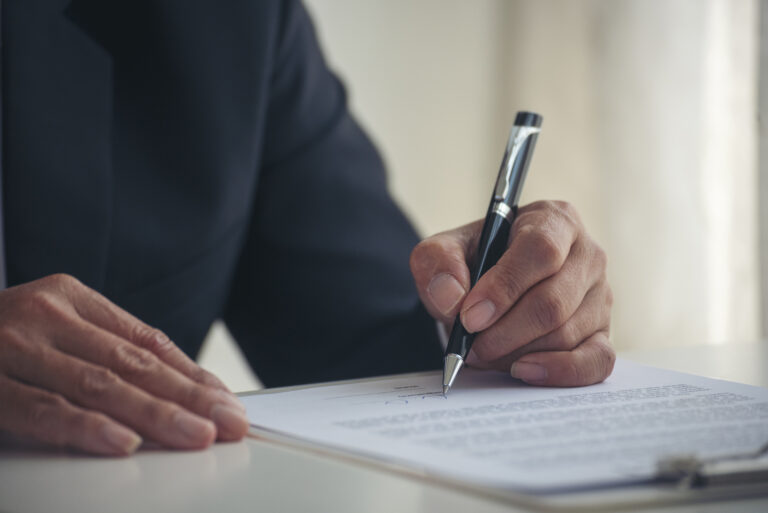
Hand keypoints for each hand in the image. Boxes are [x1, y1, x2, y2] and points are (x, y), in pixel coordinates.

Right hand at [0, 274, 248, 455]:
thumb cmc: (0, 343)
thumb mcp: (55, 333)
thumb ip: (108, 353)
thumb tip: (186, 387)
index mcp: (70, 298)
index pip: (147, 341)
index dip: (191, 376)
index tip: (227, 404)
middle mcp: (43, 313)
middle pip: (131, 363)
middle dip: (187, 398)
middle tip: (228, 425)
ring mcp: (9, 345)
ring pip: (96, 384)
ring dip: (152, 415)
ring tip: (195, 436)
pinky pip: (40, 409)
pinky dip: (84, 427)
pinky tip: (122, 443)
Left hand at [410, 200, 613, 385]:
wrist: (486, 290)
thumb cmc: (472, 264)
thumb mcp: (442, 252)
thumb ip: (437, 263)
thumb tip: (452, 296)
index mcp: (553, 220)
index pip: (541, 250)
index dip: (505, 287)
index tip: (471, 316)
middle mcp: (587, 254)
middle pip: (553, 301)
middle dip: (505, 332)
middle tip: (471, 346)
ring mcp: (599, 296)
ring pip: (566, 334)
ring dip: (517, 352)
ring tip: (484, 353)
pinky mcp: (602, 333)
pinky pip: (596, 361)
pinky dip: (560, 372)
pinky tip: (524, 371)